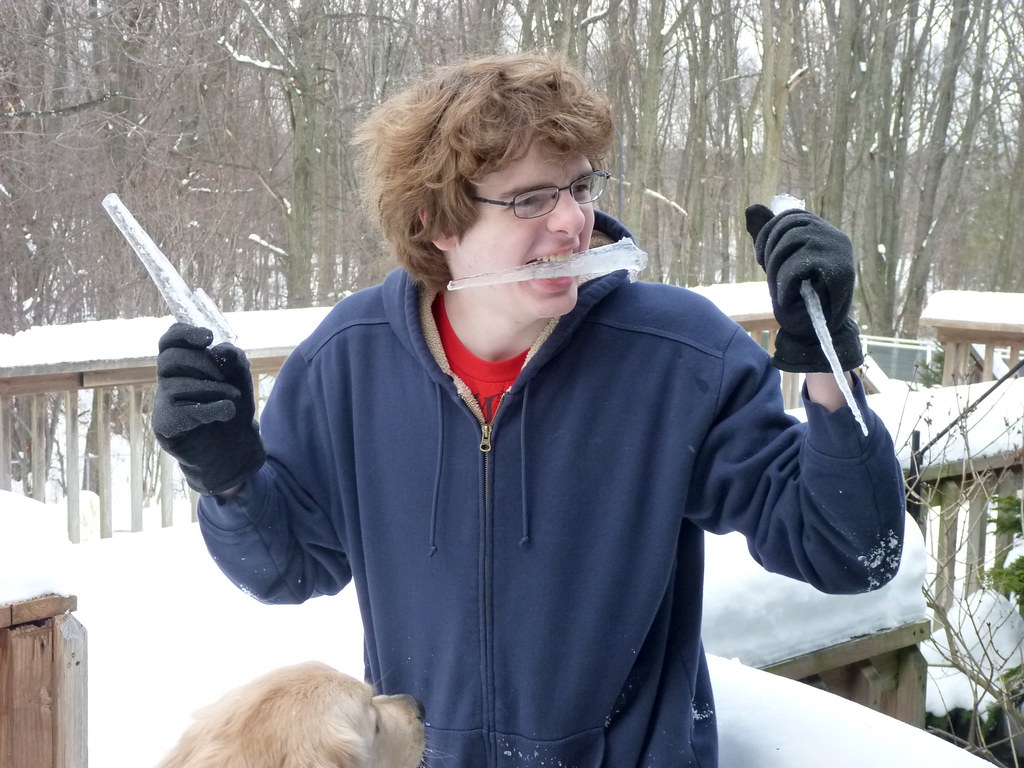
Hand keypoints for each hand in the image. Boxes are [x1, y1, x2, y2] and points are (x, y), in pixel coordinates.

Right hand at [151, 323, 265, 494]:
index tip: (208, 338)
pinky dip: (209, 409)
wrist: (233, 447)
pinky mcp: (165, 425)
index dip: (184, 333)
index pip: (170, 340)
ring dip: (212, 388)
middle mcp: (167, 380)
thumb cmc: (231, 407)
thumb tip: (221, 349)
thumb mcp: (239, 379)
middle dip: (200, 362)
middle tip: (223, 375)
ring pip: (175, 385)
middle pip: (168, 358)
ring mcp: (162, 403)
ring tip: (234, 397)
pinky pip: (181, 412)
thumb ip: (234, 360)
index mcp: (182, 363)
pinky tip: (227, 411)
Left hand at [745, 204, 862, 372]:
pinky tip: (788, 297)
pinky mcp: (838, 272)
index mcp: (826, 233)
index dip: (769, 232)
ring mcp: (839, 253)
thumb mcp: (779, 262)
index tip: (760, 257)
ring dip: (777, 269)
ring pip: (792, 242)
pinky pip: (797, 266)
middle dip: (770, 249)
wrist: (815, 335)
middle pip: (790, 225)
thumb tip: (751, 208)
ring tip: (782, 288)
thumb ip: (769, 236)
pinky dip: (785, 284)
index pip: (792, 216)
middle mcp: (836, 238)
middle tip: (769, 274)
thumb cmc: (798, 299)